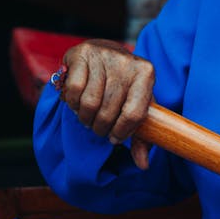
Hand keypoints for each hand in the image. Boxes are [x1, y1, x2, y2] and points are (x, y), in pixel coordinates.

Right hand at [55, 38, 155, 168]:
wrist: (107, 54)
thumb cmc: (124, 86)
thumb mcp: (138, 106)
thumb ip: (142, 136)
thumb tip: (143, 164)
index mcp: (146, 74)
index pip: (134, 113)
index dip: (122, 132)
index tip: (115, 138)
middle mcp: (127, 62)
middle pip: (109, 111)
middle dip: (101, 127)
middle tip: (99, 127)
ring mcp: (104, 55)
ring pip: (89, 103)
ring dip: (86, 118)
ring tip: (89, 116)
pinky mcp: (82, 54)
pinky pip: (73, 90)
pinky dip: (73, 103)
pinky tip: (78, 102)